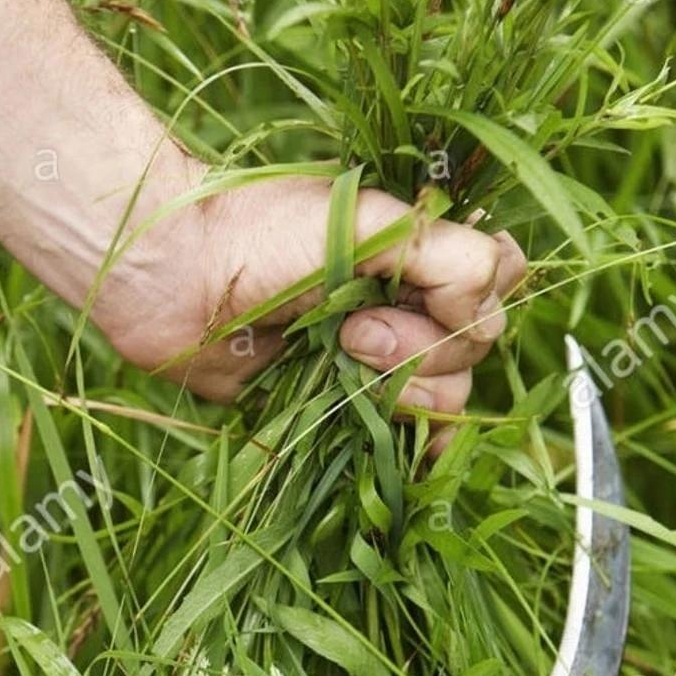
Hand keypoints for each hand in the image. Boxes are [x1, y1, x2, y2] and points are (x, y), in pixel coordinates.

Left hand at [107, 173, 526, 443]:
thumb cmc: (263, 234)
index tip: (416, 288)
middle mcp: (409, 300)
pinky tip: (413, 454)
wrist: (175, 279)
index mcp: (422, 248)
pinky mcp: (343, 403)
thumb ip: (452, 258)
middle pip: (477, 346)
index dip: (475, 296)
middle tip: (353, 325)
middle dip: (423, 343)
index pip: (500, 278)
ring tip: (337, 351)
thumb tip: (489, 312)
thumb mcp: (372, 221)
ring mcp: (378, 356)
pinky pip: (408, 439)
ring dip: (401, 384)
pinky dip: (419, 449)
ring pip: (448, 394)